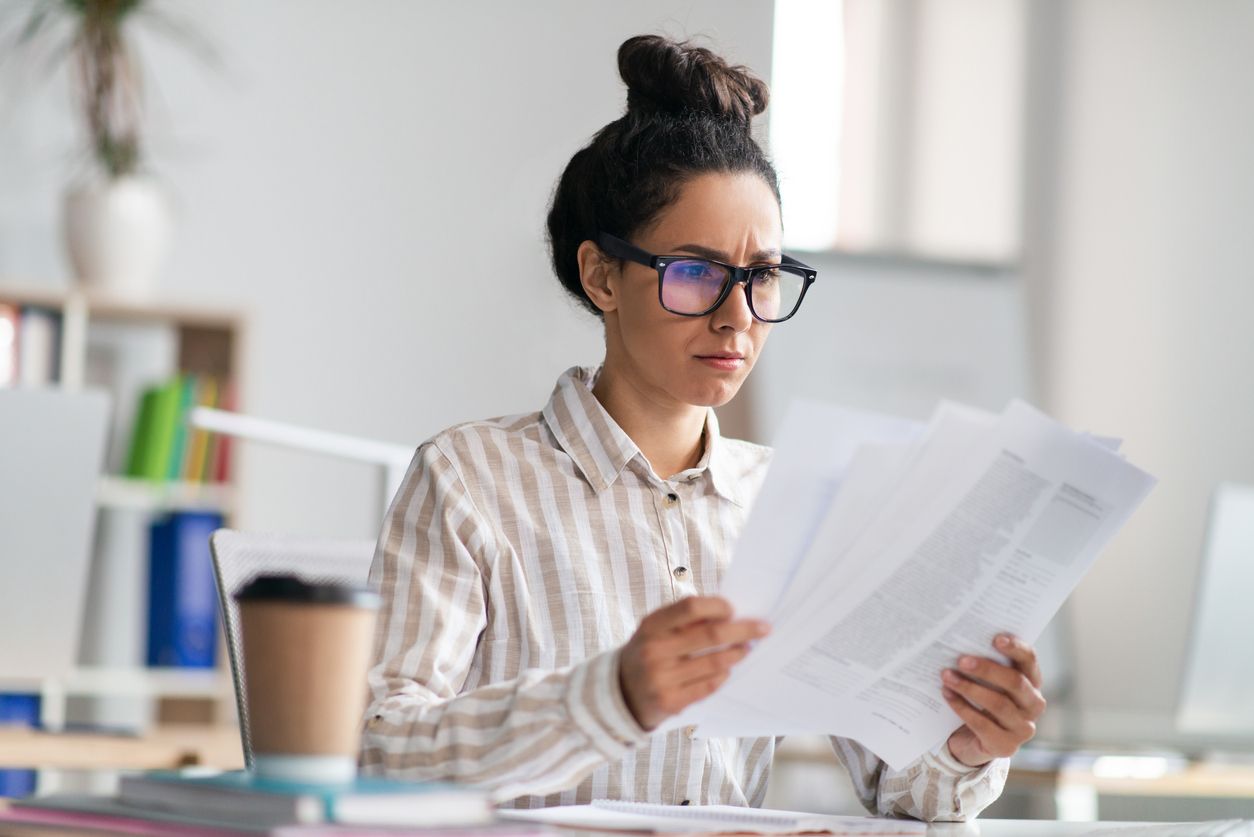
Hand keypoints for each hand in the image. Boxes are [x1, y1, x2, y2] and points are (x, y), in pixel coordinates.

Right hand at [619, 596, 768, 730]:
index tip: (733, 610)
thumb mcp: (655, 631)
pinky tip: (727, 669)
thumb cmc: (648, 653)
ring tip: (747, 649)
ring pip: (714, 663)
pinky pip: (708, 686)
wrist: (620, 694)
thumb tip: (729, 614)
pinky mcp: (671, 701)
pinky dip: (722, 675)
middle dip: (743, 630)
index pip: (691, 607)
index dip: (717, 606)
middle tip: (763, 629)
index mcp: (651, 626)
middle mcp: (654, 650)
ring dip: (737, 654)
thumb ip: (684, 621)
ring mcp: (662, 678)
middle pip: (710, 634)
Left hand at [942, 634, 1045, 766]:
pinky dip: (962, 707)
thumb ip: (984, 664)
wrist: (973, 740)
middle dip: (987, 669)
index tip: (995, 638)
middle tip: (961, 660)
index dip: (1015, 648)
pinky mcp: (1005, 746)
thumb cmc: (980, 699)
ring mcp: (1023, 729)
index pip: (1029, 660)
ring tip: (947, 676)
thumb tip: (961, 640)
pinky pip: (982, 724)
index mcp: (1032, 682)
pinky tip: (947, 694)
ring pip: (998, 704)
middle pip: (1015, 682)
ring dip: (969, 688)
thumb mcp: (986, 681)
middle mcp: (1033, 705)